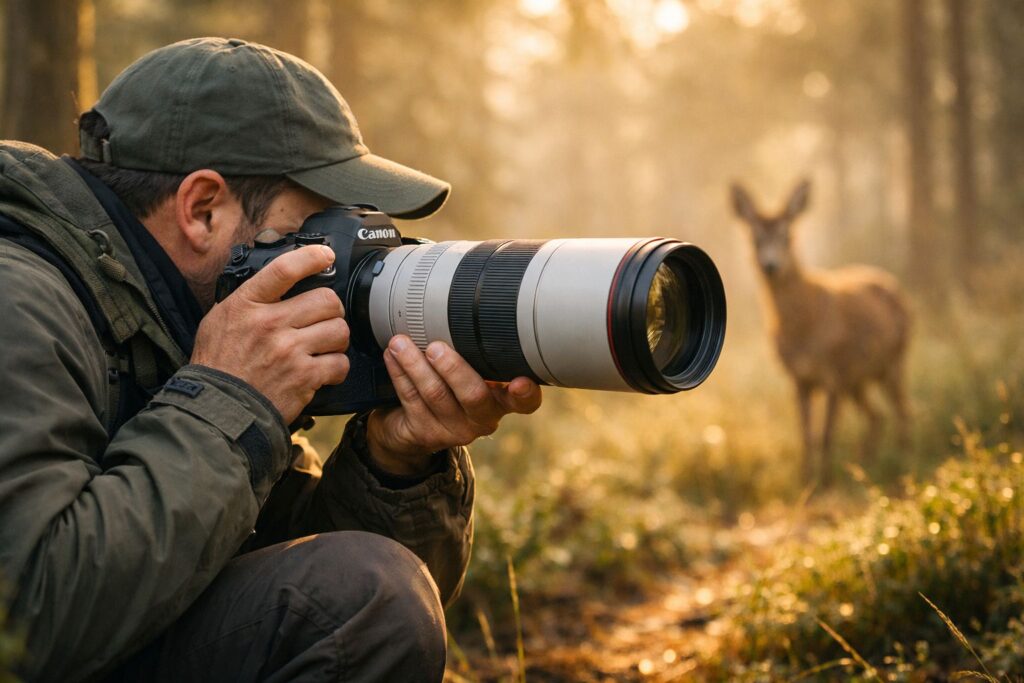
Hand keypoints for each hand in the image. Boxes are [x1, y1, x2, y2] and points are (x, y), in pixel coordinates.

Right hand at [191, 245, 349, 423]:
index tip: (325, 256)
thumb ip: (250, 299)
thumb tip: (279, 282)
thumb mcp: (221, 318)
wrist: (217, 407)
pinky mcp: (304, 378)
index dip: (311, 257)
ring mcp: (289, 351)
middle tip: (324, 318)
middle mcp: (270, 324)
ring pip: (339, 330)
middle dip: (331, 309)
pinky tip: (323, 370)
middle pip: (327, 300)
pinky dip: (336, 367)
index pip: (285, 269)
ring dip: (336, 338)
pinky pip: (340, 363)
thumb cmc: (218, 363)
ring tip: (323, 345)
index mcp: (247, 304)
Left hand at [366, 335, 541, 475]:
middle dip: (453, 369)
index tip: (519, 382)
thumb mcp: (472, 373)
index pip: (524, 403)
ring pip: (435, 395)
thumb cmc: (450, 388)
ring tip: (401, 343)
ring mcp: (454, 430)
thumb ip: (477, 353)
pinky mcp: (425, 433)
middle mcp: (483, 418)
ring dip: (415, 365)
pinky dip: (400, 373)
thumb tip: (469, 301)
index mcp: (502, 401)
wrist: (415, 428)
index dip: (525, 393)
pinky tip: (392, 356)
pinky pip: (410, 399)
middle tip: (436, 348)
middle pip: (473, 396)